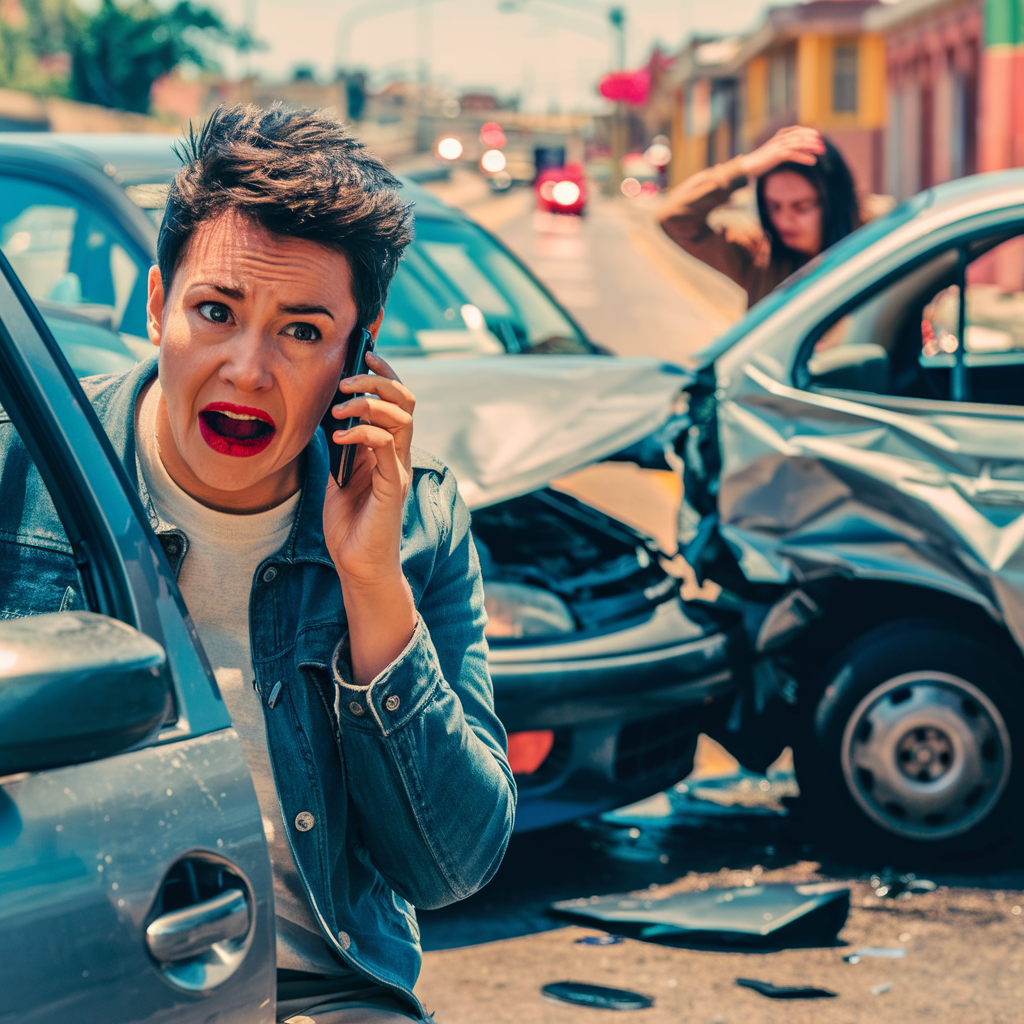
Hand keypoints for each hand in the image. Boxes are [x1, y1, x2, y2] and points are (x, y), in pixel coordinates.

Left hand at [322, 350, 417, 684]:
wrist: (357, 564)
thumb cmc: (349, 524)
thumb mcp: (338, 474)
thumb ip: (340, 446)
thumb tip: (324, 413)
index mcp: (388, 449)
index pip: (396, 401)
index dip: (383, 374)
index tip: (364, 354)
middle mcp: (399, 456)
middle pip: (405, 402)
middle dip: (379, 380)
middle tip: (350, 377)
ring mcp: (399, 470)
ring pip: (401, 419)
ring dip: (369, 403)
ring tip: (341, 407)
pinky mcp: (394, 487)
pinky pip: (386, 448)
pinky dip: (363, 434)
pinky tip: (339, 436)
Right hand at [741, 126, 824, 179]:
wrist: (749, 164)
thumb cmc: (761, 160)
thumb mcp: (775, 151)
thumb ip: (786, 148)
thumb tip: (798, 150)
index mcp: (780, 134)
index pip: (798, 130)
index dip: (809, 132)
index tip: (818, 137)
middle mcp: (781, 137)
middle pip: (801, 135)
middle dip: (814, 140)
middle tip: (823, 146)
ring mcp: (779, 145)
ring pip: (800, 143)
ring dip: (812, 147)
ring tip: (822, 152)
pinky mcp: (778, 154)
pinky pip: (795, 154)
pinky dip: (805, 157)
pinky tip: (812, 161)